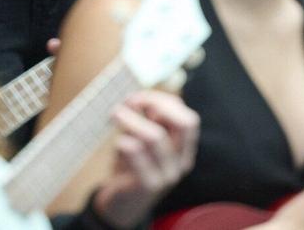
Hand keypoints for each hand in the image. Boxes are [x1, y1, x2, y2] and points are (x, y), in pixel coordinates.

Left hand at [87, 91, 199, 227]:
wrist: (121, 204)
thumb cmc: (132, 165)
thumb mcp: (143, 139)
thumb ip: (148, 121)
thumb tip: (139, 100)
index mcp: (185, 149)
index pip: (189, 117)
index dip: (164, 102)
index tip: (138, 99)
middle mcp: (182, 162)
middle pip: (185, 123)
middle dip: (156, 104)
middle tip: (129, 102)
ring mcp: (168, 175)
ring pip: (156, 135)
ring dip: (131, 119)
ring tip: (114, 114)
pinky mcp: (149, 185)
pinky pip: (137, 152)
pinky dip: (124, 140)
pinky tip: (117, 143)